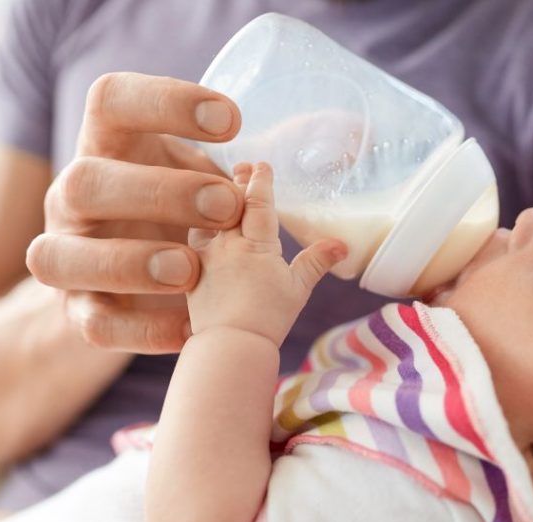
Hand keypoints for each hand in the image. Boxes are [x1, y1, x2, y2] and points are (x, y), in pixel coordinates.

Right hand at [26, 73, 246, 353]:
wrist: (134, 280)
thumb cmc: (179, 208)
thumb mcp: (203, 177)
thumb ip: (234, 176)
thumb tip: (270, 176)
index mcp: (104, 145)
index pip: (110, 100)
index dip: (165, 102)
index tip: (233, 121)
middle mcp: (72, 195)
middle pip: (84, 181)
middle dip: (158, 193)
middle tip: (227, 209)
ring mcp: (64, 255)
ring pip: (59, 256)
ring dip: (129, 263)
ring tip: (191, 270)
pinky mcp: (77, 311)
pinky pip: (95, 324)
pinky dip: (143, 330)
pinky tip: (188, 324)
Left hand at [186, 162, 346, 346]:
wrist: (231, 345)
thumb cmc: (268, 318)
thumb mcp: (297, 289)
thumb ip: (316, 262)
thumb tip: (341, 244)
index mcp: (256, 244)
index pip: (257, 201)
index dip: (260, 180)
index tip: (262, 165)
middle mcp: (227, 244)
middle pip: (230, 203)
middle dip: (237, 183)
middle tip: (242, 167)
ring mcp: (205, 257)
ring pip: (207, 219)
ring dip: (215, 204)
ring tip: (220, 194)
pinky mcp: (191, 274)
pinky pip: (193, 242)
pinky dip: (199, 228)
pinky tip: (202, 228)